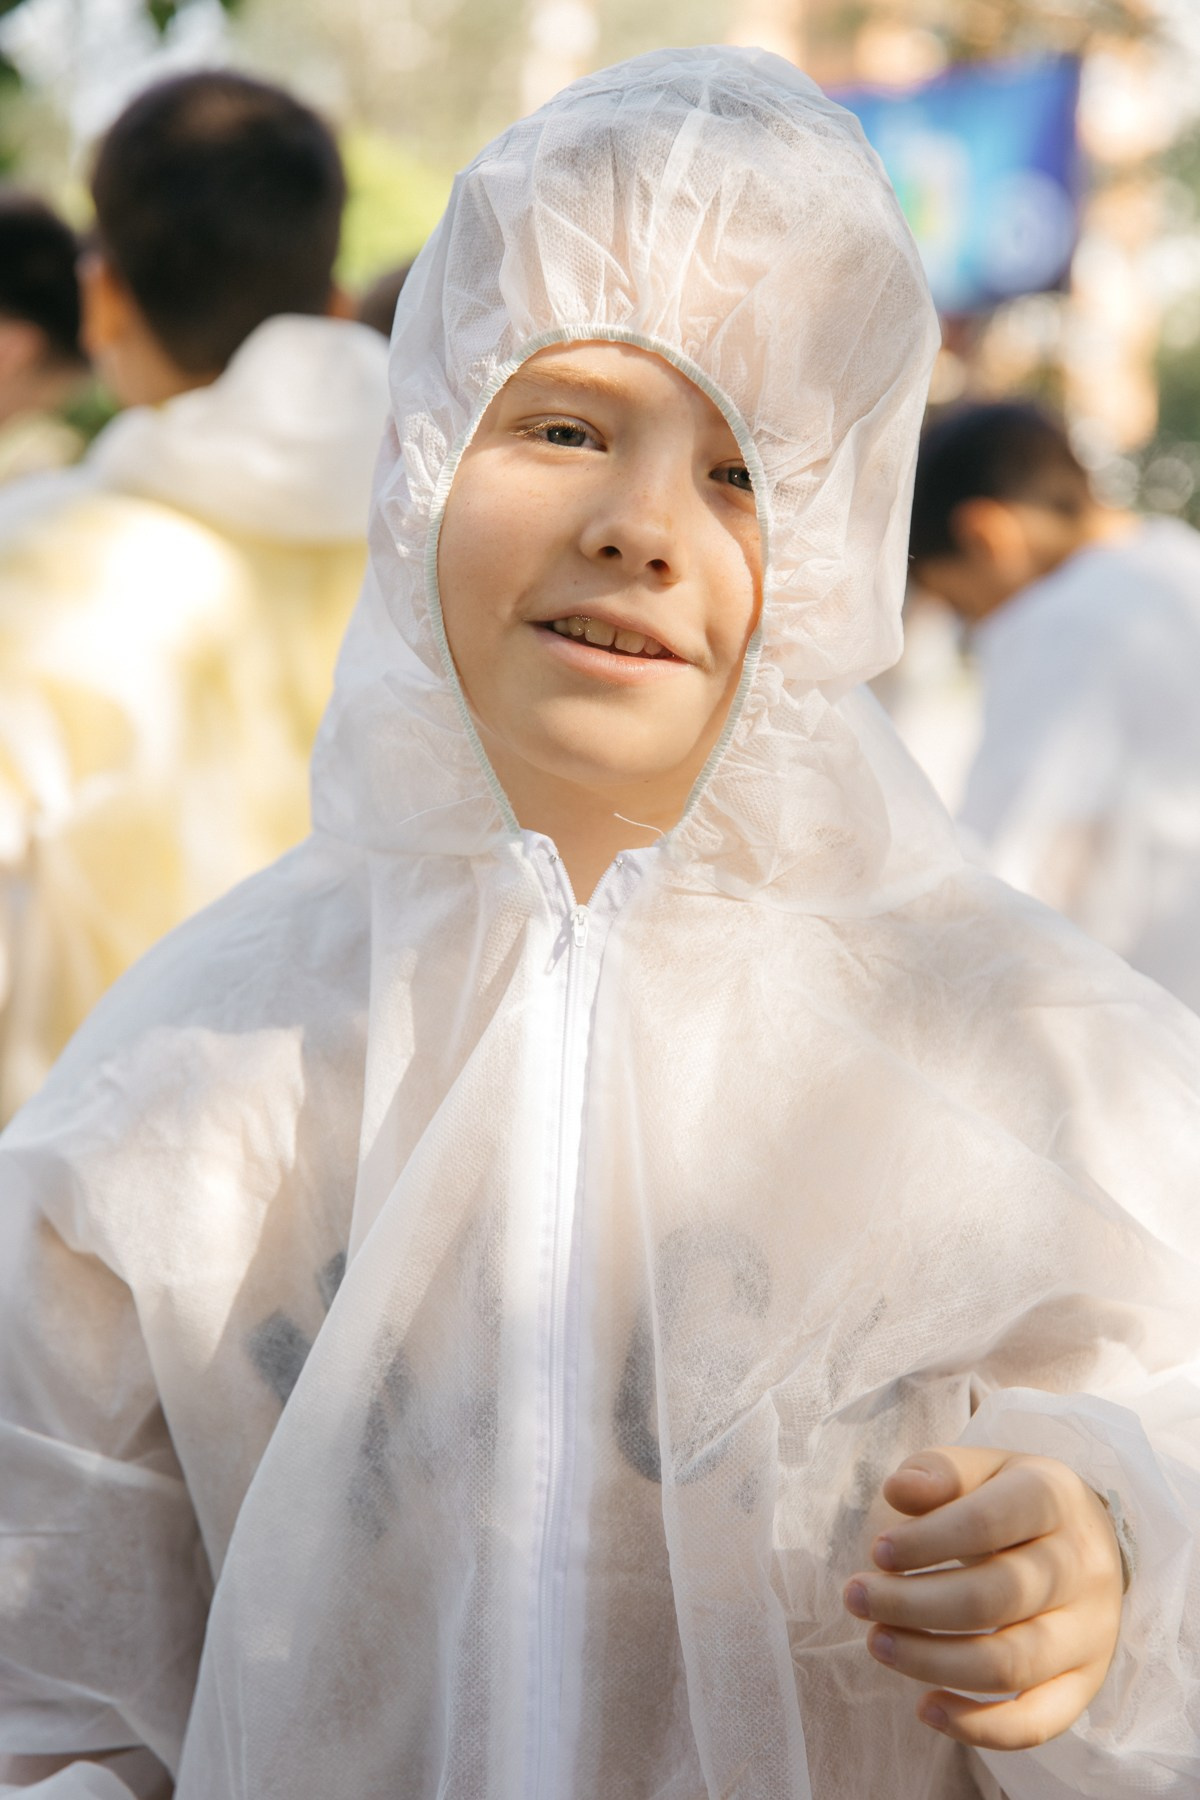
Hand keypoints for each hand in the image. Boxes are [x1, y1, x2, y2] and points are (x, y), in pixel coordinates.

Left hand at [842, 1445, 1123, 1749]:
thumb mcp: (983, 1468)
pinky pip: (1037, 1722)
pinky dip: (979, 1727)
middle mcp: (1081, 1568)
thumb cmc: (1015, 1501)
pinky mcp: (1085, 1683)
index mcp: (1054, 1498)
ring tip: (877, 1643)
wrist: (1090, 1540)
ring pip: (1010, 1664)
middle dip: (913, 1603)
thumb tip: (898, 1491)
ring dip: (932, 1661)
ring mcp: (1090, 1632)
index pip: (987, 1523)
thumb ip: (940, 1472)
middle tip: (857, 1597)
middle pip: (995, 1598)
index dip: (926, 1541)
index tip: (878, 1551)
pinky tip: (926, 1709)